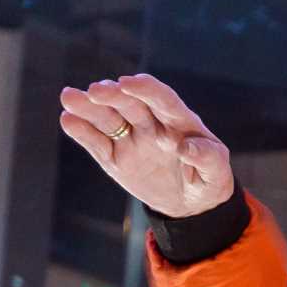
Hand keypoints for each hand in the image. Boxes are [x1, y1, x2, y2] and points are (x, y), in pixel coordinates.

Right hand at [58, 75, 232, 218]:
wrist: (189, 204)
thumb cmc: (208, 182)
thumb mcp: (218, 176)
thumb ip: (209, 159)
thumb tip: (187, 147)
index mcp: (180, 122)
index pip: (163, 99)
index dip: (147, 89)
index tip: (129, 82)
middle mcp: (151, 124)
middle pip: (130, 104)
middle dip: (114, 95)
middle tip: (96, 90)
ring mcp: (130, 138)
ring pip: (108, 119)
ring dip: (89, 107)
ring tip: (69, 97)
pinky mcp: (113, 156)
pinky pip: (96, 142)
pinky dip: (82, 131)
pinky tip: (68, 120)